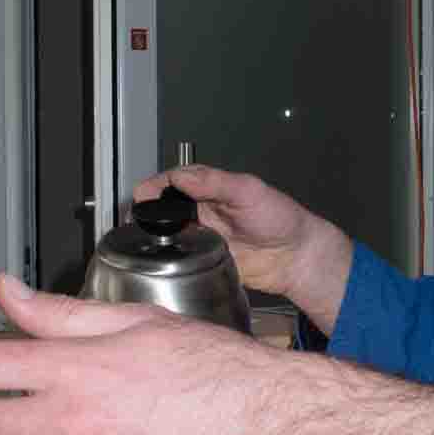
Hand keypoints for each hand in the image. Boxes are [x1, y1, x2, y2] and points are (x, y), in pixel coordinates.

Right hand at [133, 163, 351, 328]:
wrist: (297, 257)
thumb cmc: (280, 218)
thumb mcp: (248, 191)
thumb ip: (214, 182)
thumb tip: (180, 175)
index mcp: (210, 188)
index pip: (173, 181)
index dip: (155, 187)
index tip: (143, 196)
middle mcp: (202, 210)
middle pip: (164, 206)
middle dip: (147, 211)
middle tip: (136, 221)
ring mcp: (201, 235)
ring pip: (167, 232)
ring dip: (153, 235)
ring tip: (141, 240)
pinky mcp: (203, 259)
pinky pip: (179, 257)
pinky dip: (166, 257)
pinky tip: (159, 259)